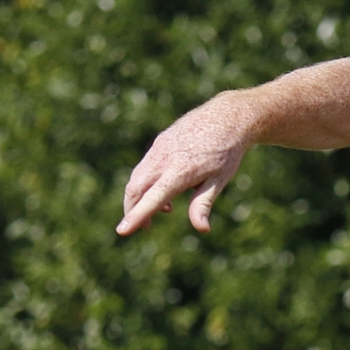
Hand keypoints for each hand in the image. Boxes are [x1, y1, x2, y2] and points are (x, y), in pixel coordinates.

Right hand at [118, 94, 257, 234]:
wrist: (226, 118)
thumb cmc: (226, 153)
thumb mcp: (219, 181)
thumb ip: (204, 204)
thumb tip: (202, 229)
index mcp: (180, 171)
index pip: (153, 198)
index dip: (136, 215)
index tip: (122, 231)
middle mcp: (164, 159)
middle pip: (135, 189)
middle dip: (133, 210)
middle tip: (146, 228)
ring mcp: (159, 149)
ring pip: (137, 178)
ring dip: (141, 197)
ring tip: (165, 211)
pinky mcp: (159, 143)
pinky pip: (145, 167)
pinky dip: (147, 184)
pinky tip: (166, 193)